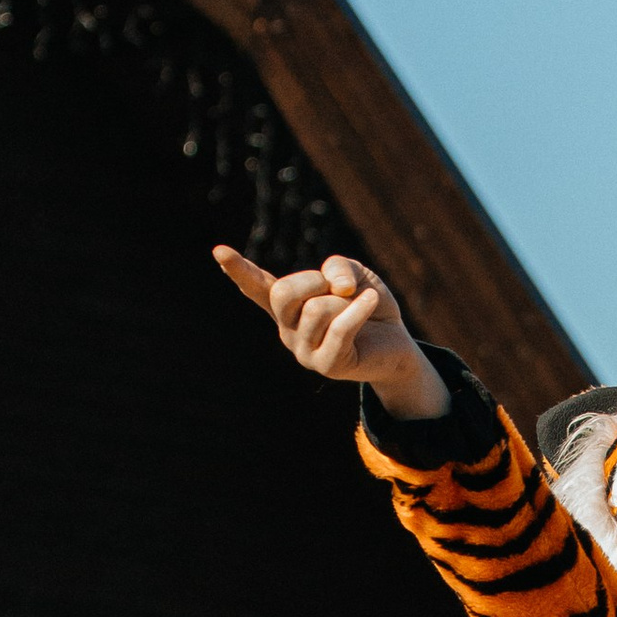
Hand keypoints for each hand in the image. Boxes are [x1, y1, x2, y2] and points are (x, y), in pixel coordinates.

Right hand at [213, 246, 444, 413]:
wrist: (398, 344)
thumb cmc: (369, 306)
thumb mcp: (354, 274)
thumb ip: (339, 266)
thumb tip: (334, 285)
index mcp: (288, 305)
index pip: (257, 287)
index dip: (239, 270)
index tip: (218, 251)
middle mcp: (287, 328)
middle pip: (285, 293)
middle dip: (316, 280)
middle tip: (340, 286)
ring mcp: (303, 350)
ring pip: (316, 310)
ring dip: (345, 301)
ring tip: (359, 307)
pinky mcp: (326, 365)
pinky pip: (339, 329)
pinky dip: (358, 309)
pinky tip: (370, 301)